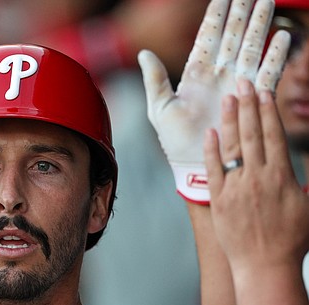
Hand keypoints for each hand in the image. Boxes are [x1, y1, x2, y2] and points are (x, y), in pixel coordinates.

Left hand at [139, 0, 288, 203]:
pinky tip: (284, 37)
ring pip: (251, 47)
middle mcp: (219, 75)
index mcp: (196, 74)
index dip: (216, 15)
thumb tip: (144, 53)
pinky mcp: (251, 99)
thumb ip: (154, 80)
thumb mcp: (159, 109)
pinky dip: (276, 56)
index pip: (207, 37)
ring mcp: (237, 85)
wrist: (194, 165)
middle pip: (233, 36)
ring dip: (260, 26)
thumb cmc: (174, 141)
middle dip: (242, 13)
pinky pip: (267, 73)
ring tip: (268, 2)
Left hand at [205, 81, 308, 270]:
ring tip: (228, 100)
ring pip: (232, 148)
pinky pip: (213, 171)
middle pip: (252, 135)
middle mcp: (258, 179)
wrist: (265, 267)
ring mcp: (236, 189)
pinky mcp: (219, 201)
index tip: (264, 92)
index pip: (274, 136)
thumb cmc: (292, 240)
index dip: (268, 112)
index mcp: (282, 177)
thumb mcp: (308, 204)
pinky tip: (210, 133)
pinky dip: (212, 151)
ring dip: (231, 122)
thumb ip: (306, 179)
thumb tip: (304, 158)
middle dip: (248, 107)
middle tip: (243, 83)